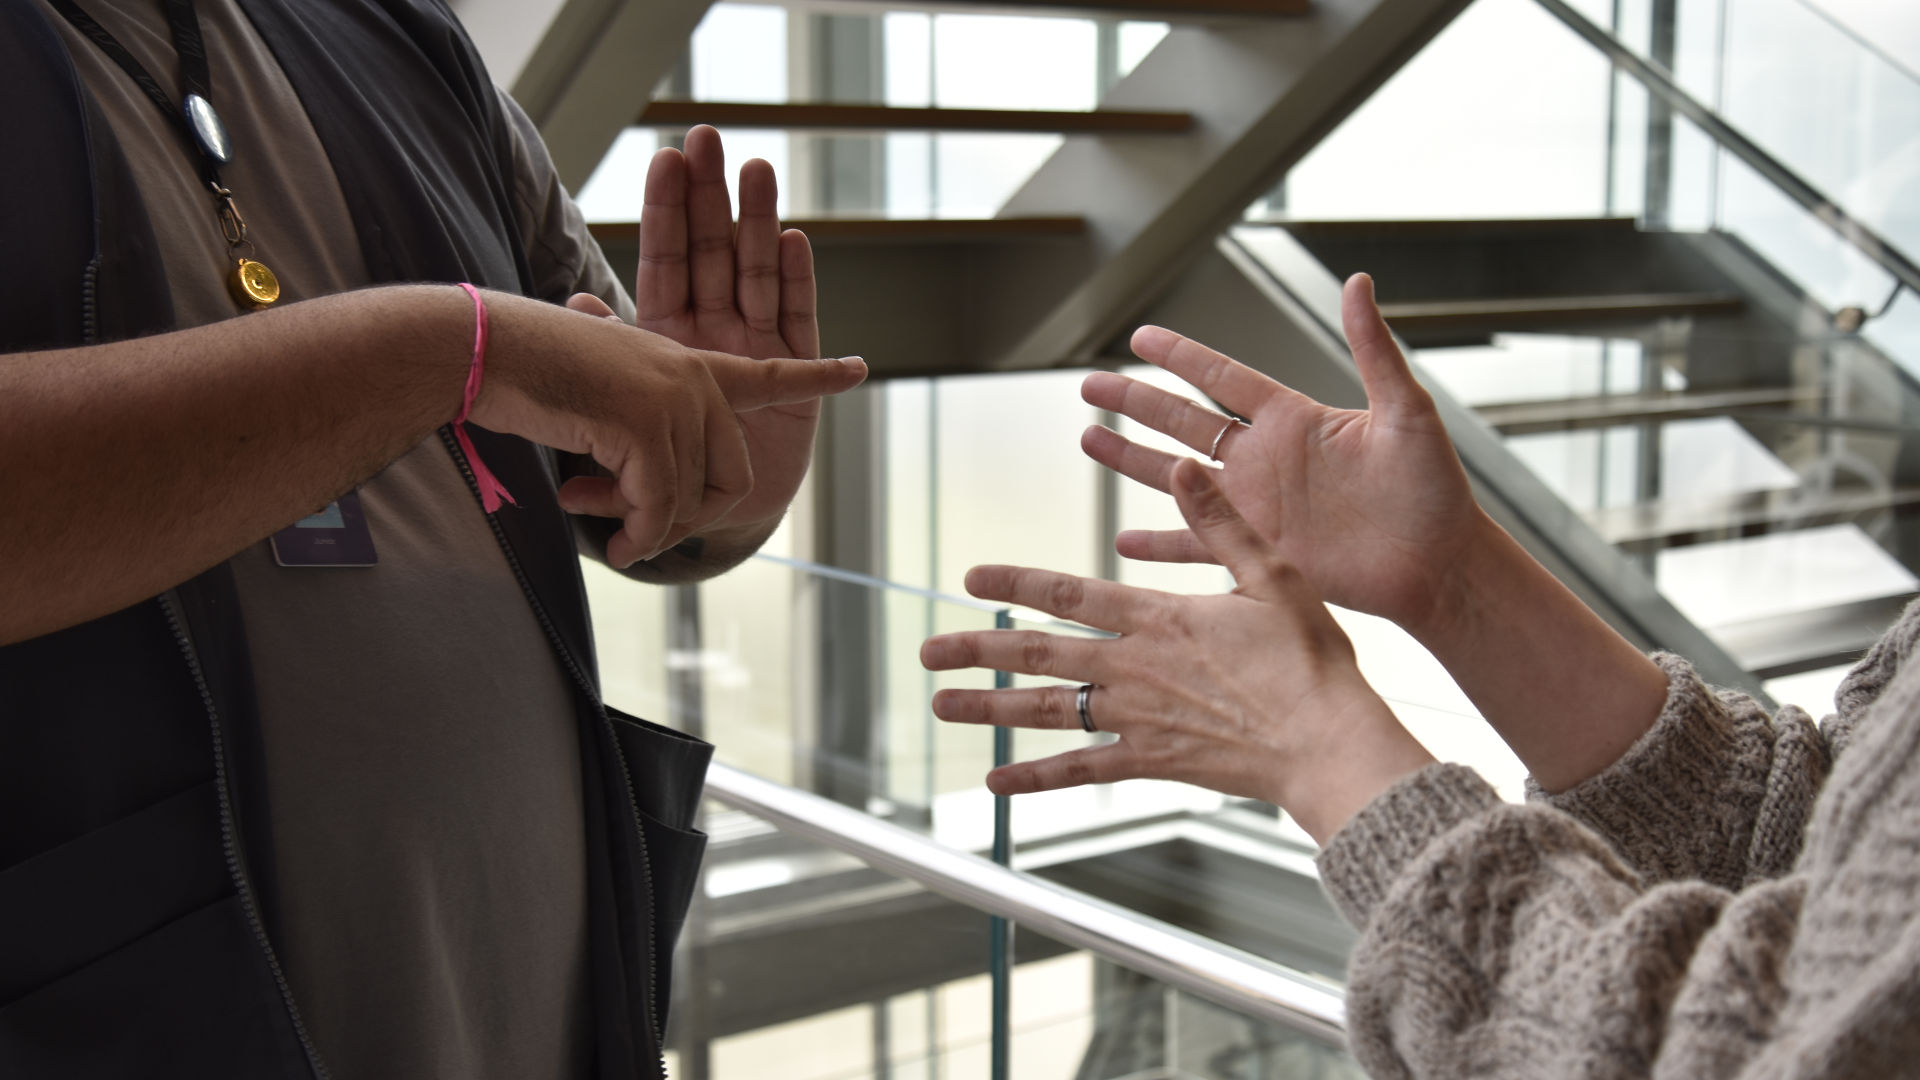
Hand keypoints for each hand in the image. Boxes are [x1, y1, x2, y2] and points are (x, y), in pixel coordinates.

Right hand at [468, 292, 860, 566]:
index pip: (765, 374)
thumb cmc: (526, 376)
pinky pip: (660, 505)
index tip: (857, 369)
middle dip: (691, 519)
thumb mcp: (601, 401)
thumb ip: (636, 439)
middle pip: (730, 475)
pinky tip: (614, 542)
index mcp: (685, 365)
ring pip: (689, 498)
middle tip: (640, 539)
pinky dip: (640, 533)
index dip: (812, 376)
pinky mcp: (648, 422)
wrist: (482, 351)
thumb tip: (640, 510)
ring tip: (605, 533)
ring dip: (648, 530)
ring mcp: (675, 397)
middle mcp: (692, 378)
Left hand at [629, 124, 829, 537]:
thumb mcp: (619, 411)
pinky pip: (798, 317)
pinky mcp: (792, 369)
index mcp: (671, 330)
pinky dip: (798, 280)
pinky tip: (795, 240)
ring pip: (757, 271)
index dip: (667, 210)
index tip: (666, 157)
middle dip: (710, 195)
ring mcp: (757, 341)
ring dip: (757, 222)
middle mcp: (715, 326)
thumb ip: (607, 354)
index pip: (668, 259)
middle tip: (707, 139)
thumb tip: (576, 302)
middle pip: (714, 250)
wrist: (706, 512)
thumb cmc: (659, 457)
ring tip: (757, 172)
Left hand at [920, 460, 1433, 842]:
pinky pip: (1080, 770)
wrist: (1327, 742)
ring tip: (941, 705)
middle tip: (927, 650)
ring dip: (987, 707)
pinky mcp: (1150, 761)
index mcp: (1157, 617)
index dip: (1014, 582)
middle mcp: (1132, 668)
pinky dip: (1035, 778)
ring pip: (1044, 710)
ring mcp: (1135, 718)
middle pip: (1035, 652)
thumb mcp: (1271, 573)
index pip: (1066, 592)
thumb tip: (1183, 465)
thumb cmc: (1310, 661)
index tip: (971, 577)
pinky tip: (997, 783)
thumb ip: (1218, 521)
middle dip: (975, 649)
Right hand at [1083, 273, 1478, 638]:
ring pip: (1176, 477)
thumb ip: (1374, 350)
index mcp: (1294, 420)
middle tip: (1090, 385)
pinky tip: (1123, 545)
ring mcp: (1256, 508)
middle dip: (1135, 402)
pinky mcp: (1259, 553)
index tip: (1140, 337)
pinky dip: (1160, 547)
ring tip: (1088, 440)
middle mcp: (1265, 460)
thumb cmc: (1435, 488)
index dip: (1181, 357)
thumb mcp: (1407, 412)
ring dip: (1132, 460)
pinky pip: (1198, 547)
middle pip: (1183, 421)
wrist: (1440, 563)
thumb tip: (1358, 282)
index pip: (1223, 379)